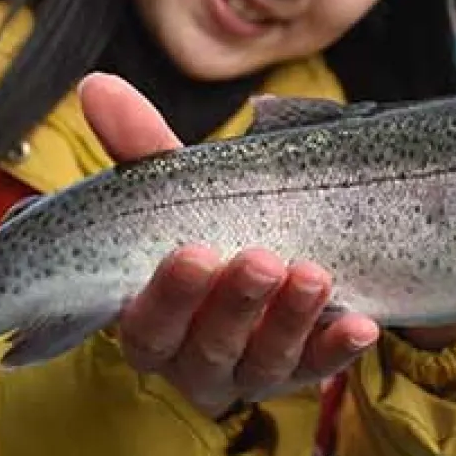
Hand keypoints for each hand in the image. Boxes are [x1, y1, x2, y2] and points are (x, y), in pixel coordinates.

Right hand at [78, 73, 378, 419]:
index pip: (148, 325)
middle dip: (236, 303)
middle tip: (261, 258)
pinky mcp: (298, 371)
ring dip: (290, 319)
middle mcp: (192, 358)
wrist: (273, 243)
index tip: (194, 252)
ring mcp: (248, 369)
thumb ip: (140, 144)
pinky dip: (336, 349)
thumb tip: (96, 85)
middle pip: (208, 346)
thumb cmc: (206, 221)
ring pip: (264, 361)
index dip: (170, 296)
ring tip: (313, 274)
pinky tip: (359, 324)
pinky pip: (318, 369)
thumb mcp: (178, 186)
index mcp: (150, 321)